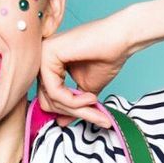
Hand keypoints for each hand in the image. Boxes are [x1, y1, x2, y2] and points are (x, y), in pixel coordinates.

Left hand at [37, 11, 136, 128]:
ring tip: (93, 103)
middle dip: (71, 112)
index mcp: (49, 65)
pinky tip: (90, 97)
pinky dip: (73, 101)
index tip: (91, 115)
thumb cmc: (107, 58)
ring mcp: (43, 55)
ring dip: (74, 108)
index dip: (68, 112)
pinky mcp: (48, 54)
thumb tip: (60, 123)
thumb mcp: (86, 90)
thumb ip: (72, 104)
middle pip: (46, 100)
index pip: (48, 98)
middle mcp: (42, 58)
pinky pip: (54, 91)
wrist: (121, 39)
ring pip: (50, 98)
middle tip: (94, 114)